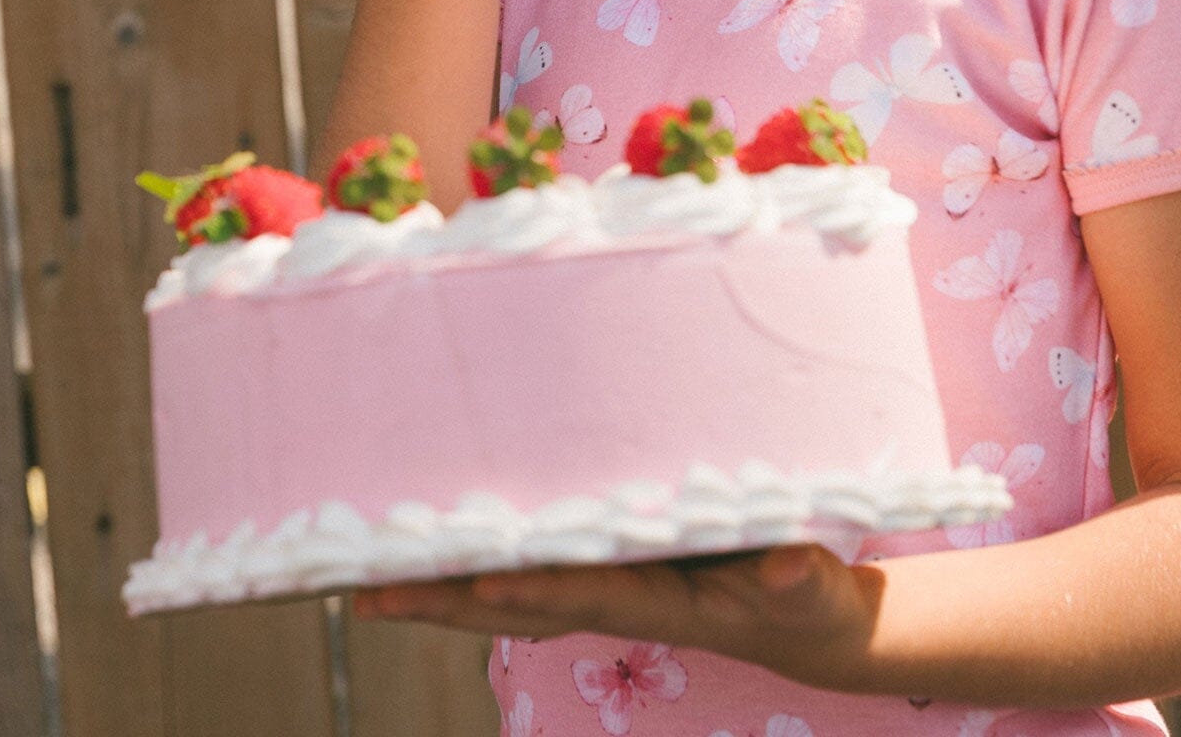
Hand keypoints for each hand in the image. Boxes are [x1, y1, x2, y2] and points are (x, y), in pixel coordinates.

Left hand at [349, 544, 883, 694]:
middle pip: (518, 605)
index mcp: (663, 602)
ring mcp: (605, 589)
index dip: (532, 587)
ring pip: (508, 594)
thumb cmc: (811, 599)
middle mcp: (617, 599)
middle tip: (367, 593)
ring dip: (440, 592)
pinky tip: (433, 557)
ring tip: (366, 583)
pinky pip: (528, 573)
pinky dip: (475, 569)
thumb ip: (799, 578)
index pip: (585, 593)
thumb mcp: (814, 588)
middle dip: (444, 601)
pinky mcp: (607, 573)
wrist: (804, 623)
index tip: (475, 575)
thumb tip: (790, 568)